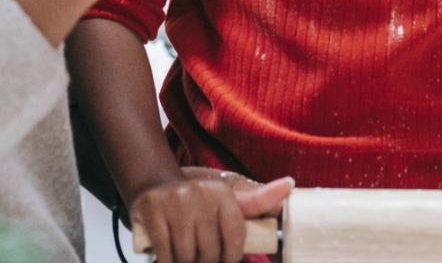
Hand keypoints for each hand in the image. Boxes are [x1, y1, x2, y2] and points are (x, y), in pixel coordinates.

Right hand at [130, 166, 292, 262]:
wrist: (155, 186)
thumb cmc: (198, 202)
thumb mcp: (228, 200)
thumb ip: (258, 200)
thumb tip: (289, 186)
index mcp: (222, 193)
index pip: (235, 238)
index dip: (230, 257)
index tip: (224, 259)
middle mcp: (200, 193)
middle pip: (210, 250)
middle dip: (205, 261)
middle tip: (200, 255)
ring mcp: (175, 201)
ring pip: (187, 254)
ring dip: (185, 262)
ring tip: (185, 255)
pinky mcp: (152, 210)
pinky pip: (164, 252)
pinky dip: (166, 261)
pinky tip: (168, 257)